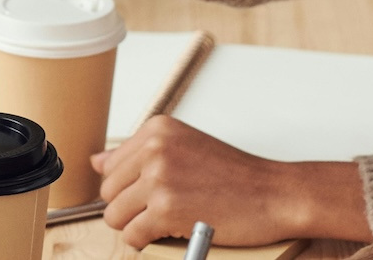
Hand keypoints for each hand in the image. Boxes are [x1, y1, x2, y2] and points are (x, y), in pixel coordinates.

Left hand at [94, 116, 372, 247]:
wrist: (276, 194)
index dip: (129, 188)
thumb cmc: (237, 176)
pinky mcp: (165, 209)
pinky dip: (146, 241)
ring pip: (114, 216)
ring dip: (137, 226)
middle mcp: (155, 148)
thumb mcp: (186, 148)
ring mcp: (159, 178)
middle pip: (108, 191)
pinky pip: (132, 235)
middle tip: (163, 212)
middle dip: (129, 208)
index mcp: (157, 129)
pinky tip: (171, 234)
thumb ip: (140, 154)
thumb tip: (96, 161)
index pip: (110, 166)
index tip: (153, 193)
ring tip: (167, 223)